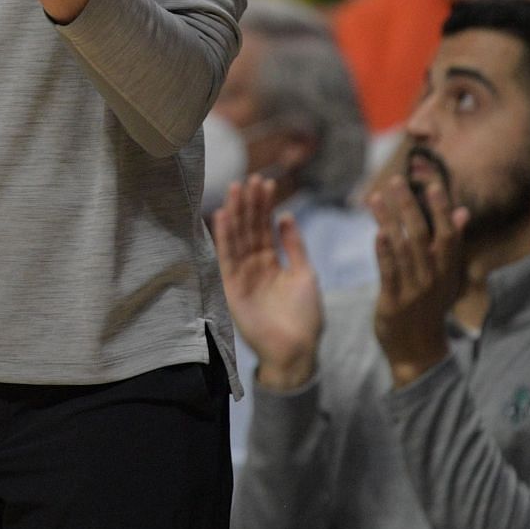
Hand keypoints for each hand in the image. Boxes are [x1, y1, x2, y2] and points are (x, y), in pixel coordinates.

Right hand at [215, 174, 321, 389]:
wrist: (298, 350)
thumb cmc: (306, 317)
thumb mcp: (305, 274)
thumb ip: (294, 246)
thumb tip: (286, 215)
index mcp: (272, 262)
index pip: (265, 228)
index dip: (264, 206)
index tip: (265, 183)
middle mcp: (254, 266)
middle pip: (249, 229)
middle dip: (249, 204)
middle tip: (249, 178)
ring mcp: (242, 276)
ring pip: (237, 238)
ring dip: (235, 214)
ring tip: (236, 189)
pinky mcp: (232, 288)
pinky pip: (227, 258)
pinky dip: (224, 237)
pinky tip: (223, 216)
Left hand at [369, 177, 468, 387]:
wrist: (418, 350)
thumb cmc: (430, 306)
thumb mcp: (446, 276)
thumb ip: (452, 243)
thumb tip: (462, 211)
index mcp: (447, 269)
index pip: (447, 232)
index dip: (440, 207)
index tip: (431, 182)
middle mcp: (433, 277)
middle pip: (422, 235)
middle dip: (410, 206)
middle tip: (397, 181)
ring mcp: (414, 289)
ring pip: (403, 249)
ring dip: (389, 220)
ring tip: (376, 197)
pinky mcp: (394, 301)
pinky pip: (390, 272)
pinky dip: (384, 253)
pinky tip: (377, 233)